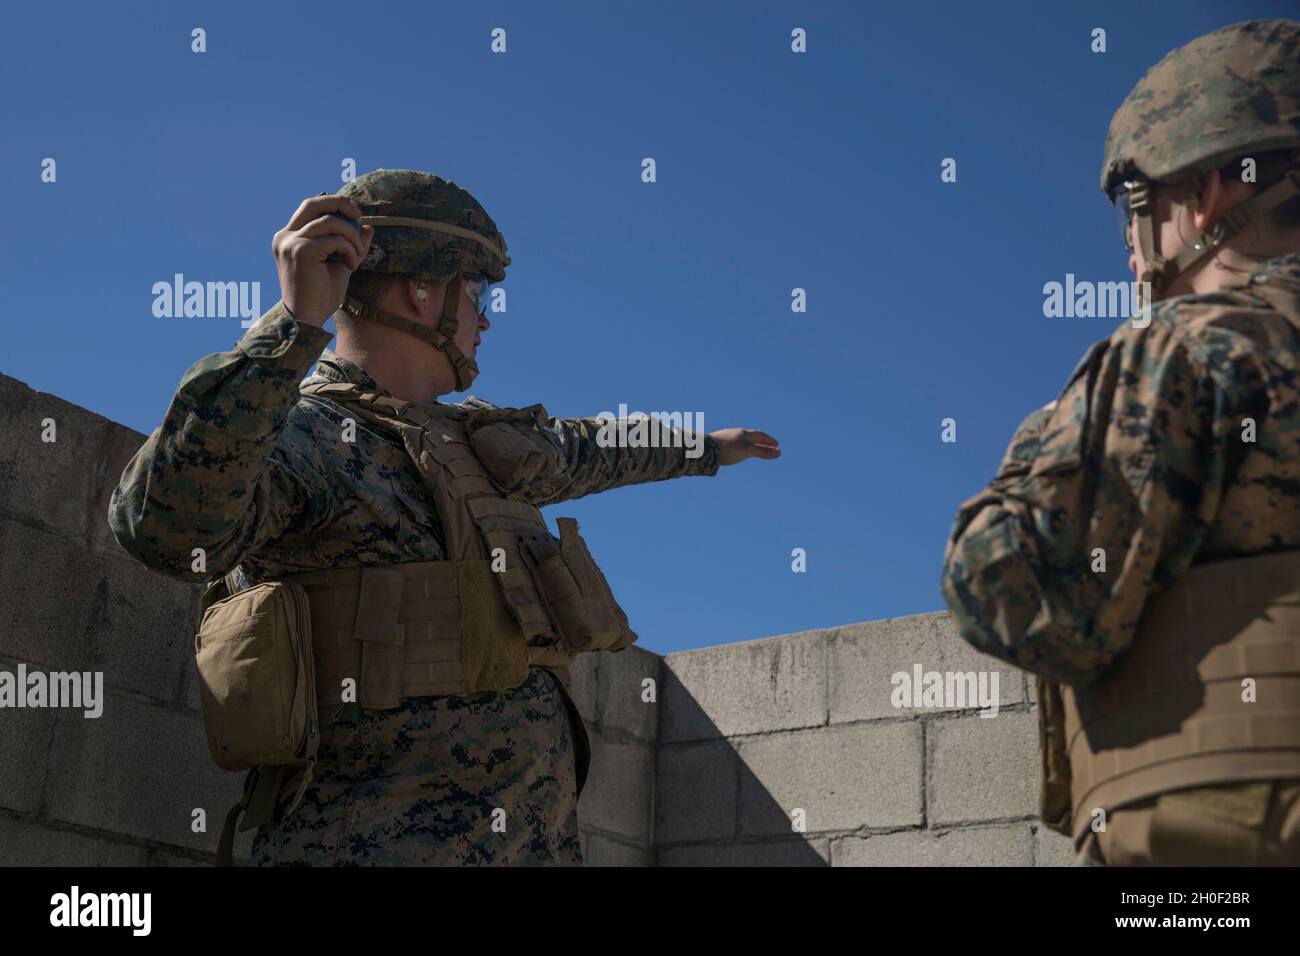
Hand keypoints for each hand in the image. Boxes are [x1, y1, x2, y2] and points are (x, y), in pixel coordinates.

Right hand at [272, 195, 373, 326]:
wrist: (307, 319)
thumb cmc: (321, 296)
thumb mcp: (339, 264)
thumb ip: (350, 244)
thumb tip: (368, 227)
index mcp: (289, 237)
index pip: (311, 208)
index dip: (333, 205)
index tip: (355, 215)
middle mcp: (285, 236)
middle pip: (314, 203)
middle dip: (340, 204)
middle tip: (359, 215)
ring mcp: (290, 242)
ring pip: (330, 221)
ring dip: (351, 236)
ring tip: (356, 257)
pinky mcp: (301, 251)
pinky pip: (335, 239)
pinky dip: (349, 249)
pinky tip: (351, 266)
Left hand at [710, 428, 779, 465]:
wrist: (704, 449)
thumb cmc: (727, 449)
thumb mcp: (747, 451)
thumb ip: (762, 452)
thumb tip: (779, 452)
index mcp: (744, 433)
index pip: (760, 435)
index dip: (769, 441)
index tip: (777, 445)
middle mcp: (735, 433)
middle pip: (752, 437)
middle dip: (762, 442)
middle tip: (769, 446)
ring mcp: (726, 437)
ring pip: (741, 439)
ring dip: (750, 443)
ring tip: (753, 447)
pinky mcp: (718, 443)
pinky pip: (732, 443)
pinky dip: (740, 446)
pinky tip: (735, 450)